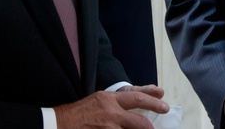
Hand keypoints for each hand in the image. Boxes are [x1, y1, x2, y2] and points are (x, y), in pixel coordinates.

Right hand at [54, 85, 168, 127]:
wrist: (60, 123)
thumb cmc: (80, 112)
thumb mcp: (100, 100)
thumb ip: (117, 103)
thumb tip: (136, 107)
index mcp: (110, 99)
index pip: (137, 98)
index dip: (152, 102)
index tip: (164, 105)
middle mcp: (110, 112)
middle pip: (139, 121)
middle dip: (151, 127)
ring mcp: (107, 127)